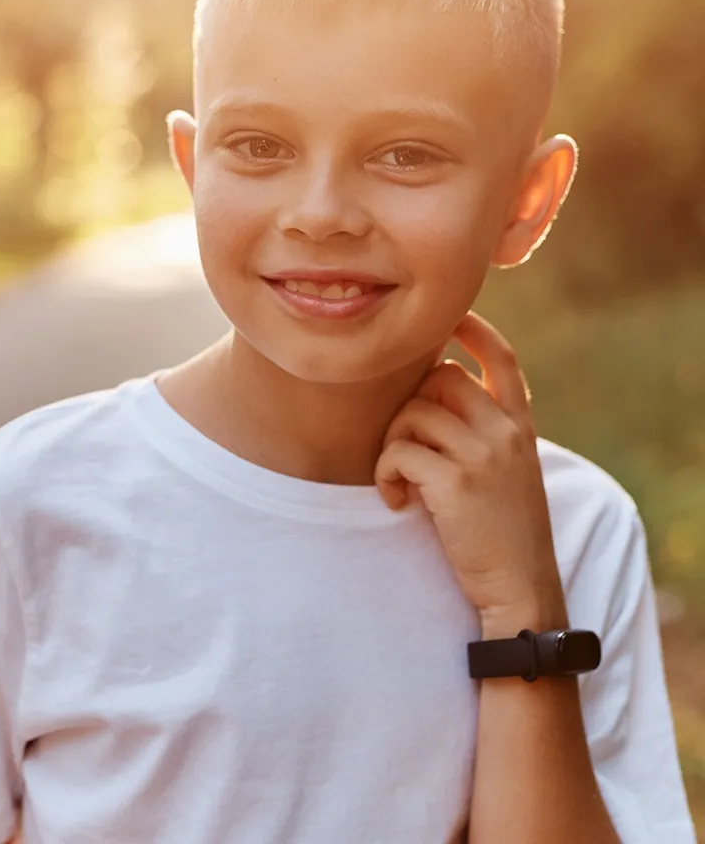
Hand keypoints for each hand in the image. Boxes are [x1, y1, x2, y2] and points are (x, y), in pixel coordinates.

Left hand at [374, 310, 564, 622]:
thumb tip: (435, 393)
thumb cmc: (504, 532)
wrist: (522, 590)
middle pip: (440, 377)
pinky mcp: (455, 484)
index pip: (501, 356)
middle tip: (405, 445)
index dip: (474, 329)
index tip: (450, 319)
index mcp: (520, 425)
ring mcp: (482, 455)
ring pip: (413, 412)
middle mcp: (505, 431)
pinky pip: (400, 452)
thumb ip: (484, 431)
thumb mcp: (510, 471)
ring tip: (398, 480)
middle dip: (410, 404)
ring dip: (392, 444)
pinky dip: (386, 473)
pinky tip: (396, 500)